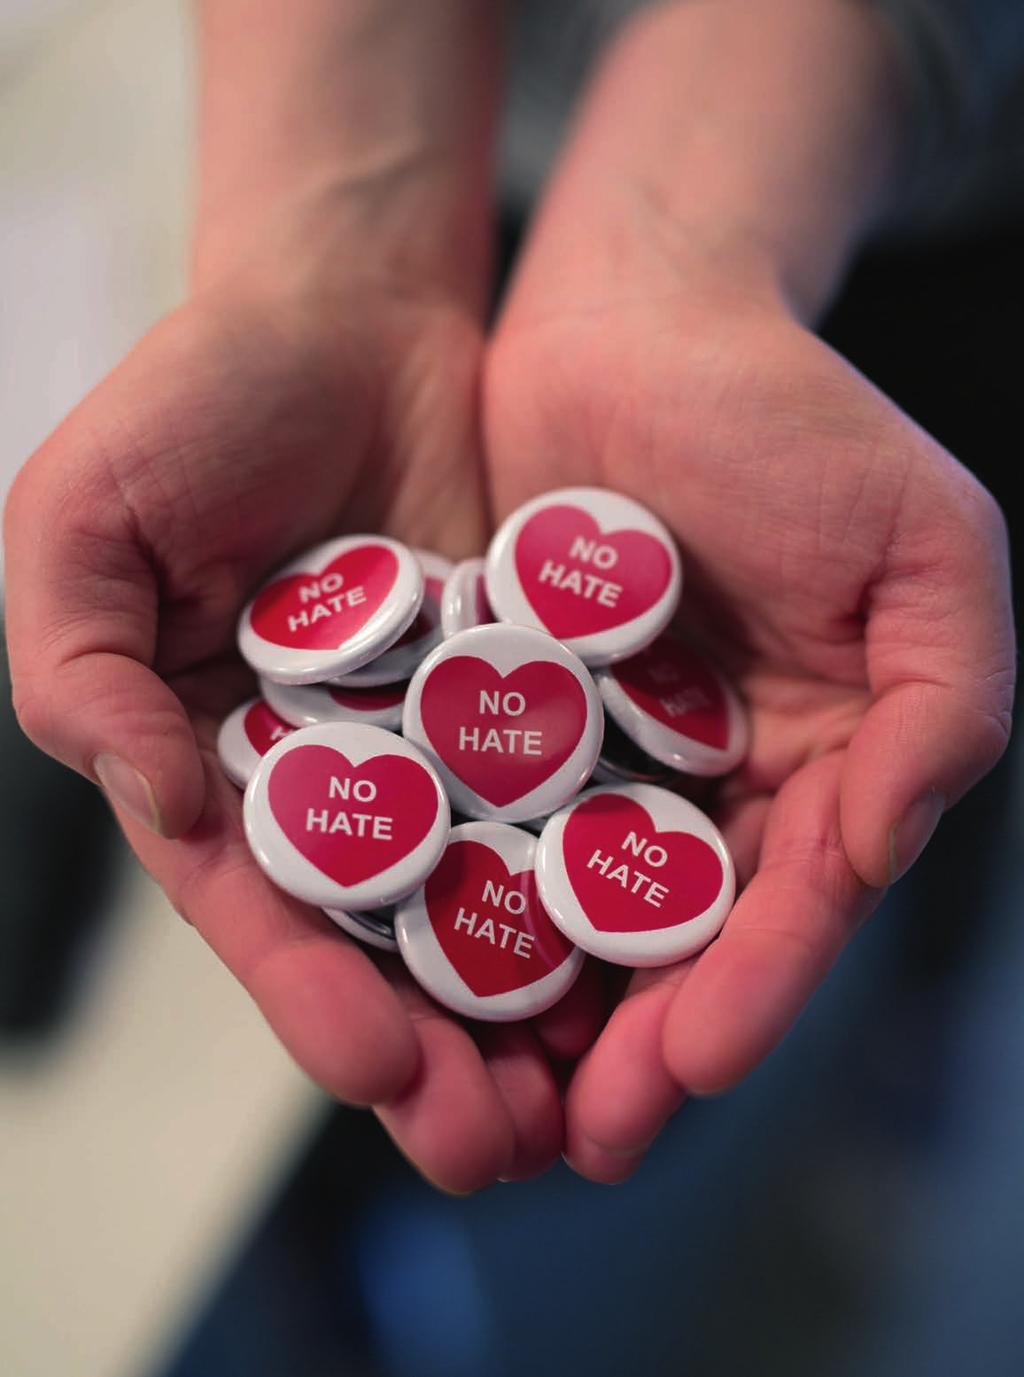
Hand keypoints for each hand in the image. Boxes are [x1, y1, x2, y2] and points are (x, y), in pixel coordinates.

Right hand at [3, 225, 604, 1189]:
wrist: (349, 309)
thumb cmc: (197, 401)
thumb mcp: (84, 522)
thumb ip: (83, 672)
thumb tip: (169, 805)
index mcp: (214, 757)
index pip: (259, 908)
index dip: (311, 996)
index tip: (379, 1073)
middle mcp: (331, 774)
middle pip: (382, 936)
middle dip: (434, 1048)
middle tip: (497, 1145)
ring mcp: (436, 740)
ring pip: (486, 893)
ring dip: (528, 1001)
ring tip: (583, 1100)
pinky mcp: (528, 693)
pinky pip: (568, 793)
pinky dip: (599, 876)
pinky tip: (650, 952)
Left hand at [484, 163, 1014, 1185]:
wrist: (638, 314)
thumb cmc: (793, 417)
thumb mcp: (925, 548)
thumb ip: (940, 707)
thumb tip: (880, 854)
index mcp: (818, 759)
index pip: (789, 906)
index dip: (748, 991)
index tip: (689, 1066)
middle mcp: (706, 779)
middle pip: (672, 940)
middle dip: (632, 1042)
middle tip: (579, 1140)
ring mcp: (597, 755)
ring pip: (567, 909)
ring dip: (535, 1011)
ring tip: (489, 1106)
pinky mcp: (498, 715)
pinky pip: (475, 820)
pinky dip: (454, 897)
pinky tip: (412, 971)